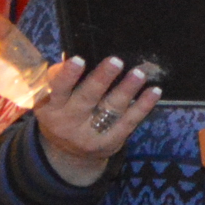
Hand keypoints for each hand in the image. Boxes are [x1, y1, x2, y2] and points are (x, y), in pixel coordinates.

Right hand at [33, 55, 161, 186]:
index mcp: (51, 107)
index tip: (79, 59)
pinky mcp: (111, 142)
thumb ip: (60, 77)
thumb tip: (75, 50)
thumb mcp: (51, 99)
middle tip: (116, 61)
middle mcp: (69, 122)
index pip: (58, 89)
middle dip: (102, 79)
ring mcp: (91, 134)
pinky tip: (153, 91)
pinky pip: (129, 122)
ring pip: (111, 109)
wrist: (69, 154)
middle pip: (87, 98)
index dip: (68, 75)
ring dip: (127, 90)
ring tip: (139, 74)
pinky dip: (143, 106)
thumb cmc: (61, 112)